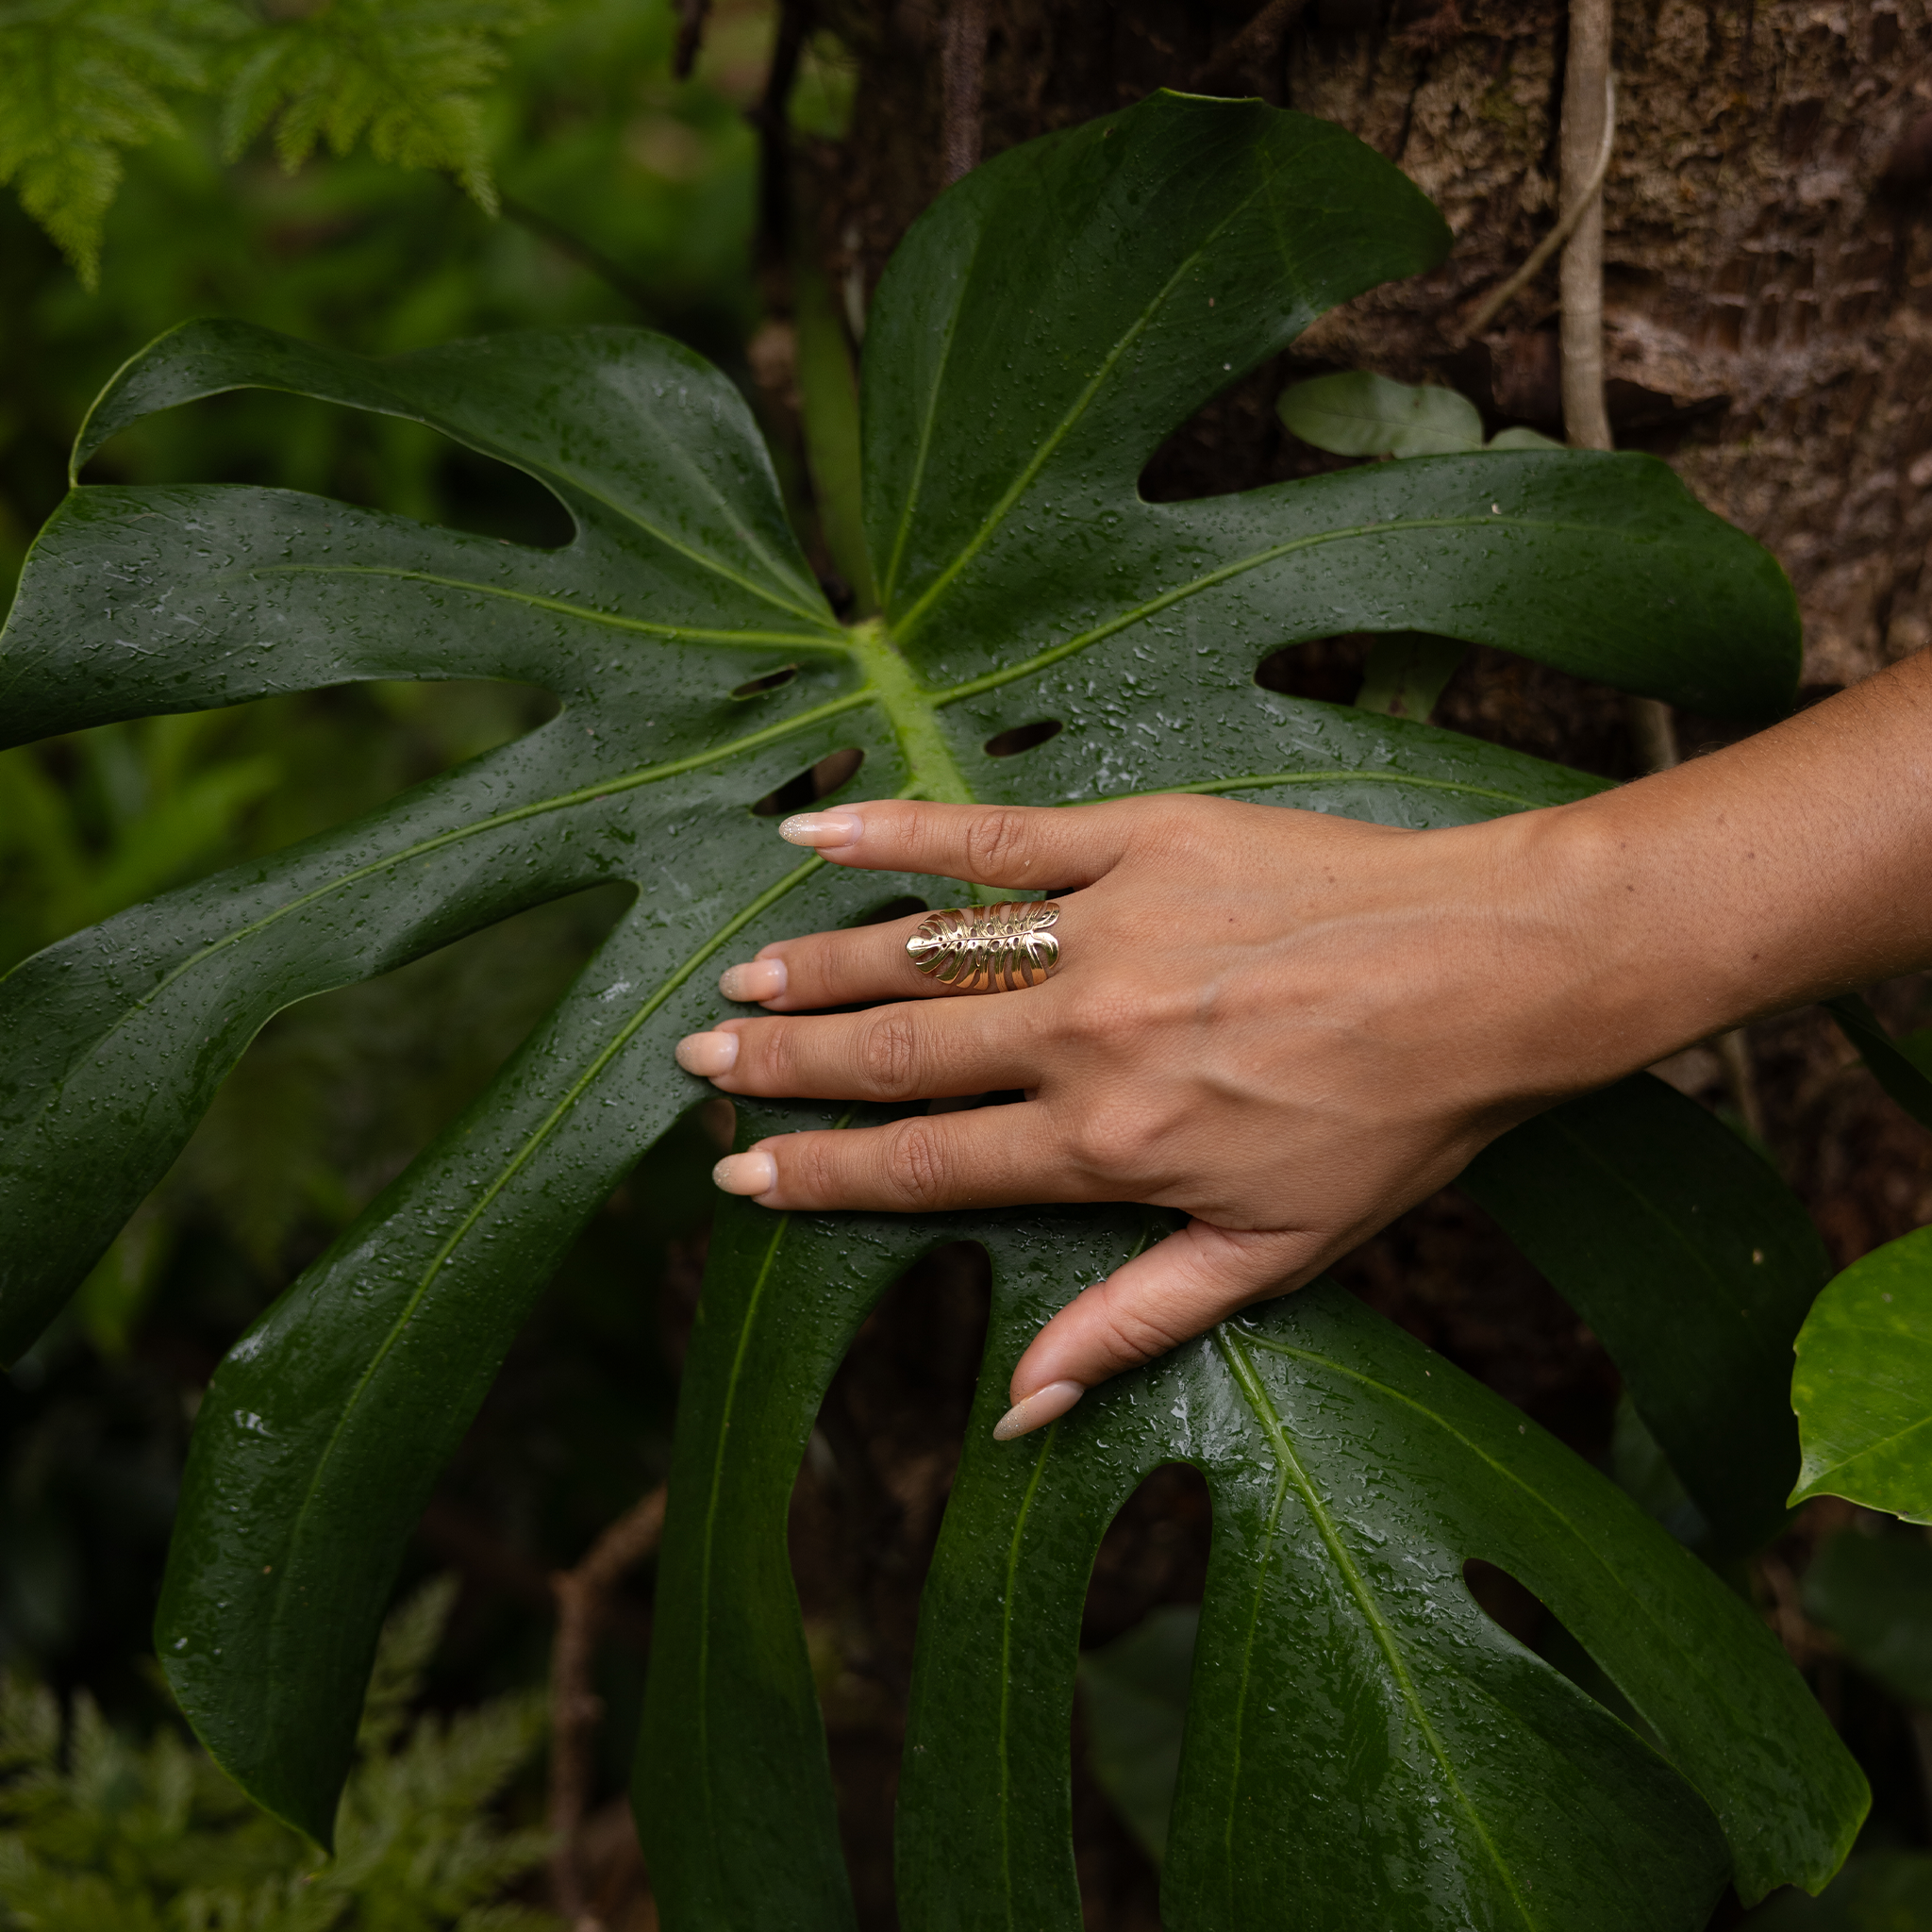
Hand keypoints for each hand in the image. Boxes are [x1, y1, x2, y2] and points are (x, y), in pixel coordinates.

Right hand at [674, 792, 1618, 1435]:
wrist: (1495, 972)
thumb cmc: (1397, 1124)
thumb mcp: (1276, 1257)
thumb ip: (1132, 1323)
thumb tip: (1019, 1412)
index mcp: (1109, 1146)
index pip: (923, 1166)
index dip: (819, 1175)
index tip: (740, 1174)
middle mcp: (1085, 1037)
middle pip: (896, 1058)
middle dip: (786, 1069)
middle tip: (699, 1064)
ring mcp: (1104, 926)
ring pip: (922, 954)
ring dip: (820, 972)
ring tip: (742, 984)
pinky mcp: (1138, 835)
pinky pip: (992, 835)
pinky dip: (896, 833)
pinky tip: (813, 836)